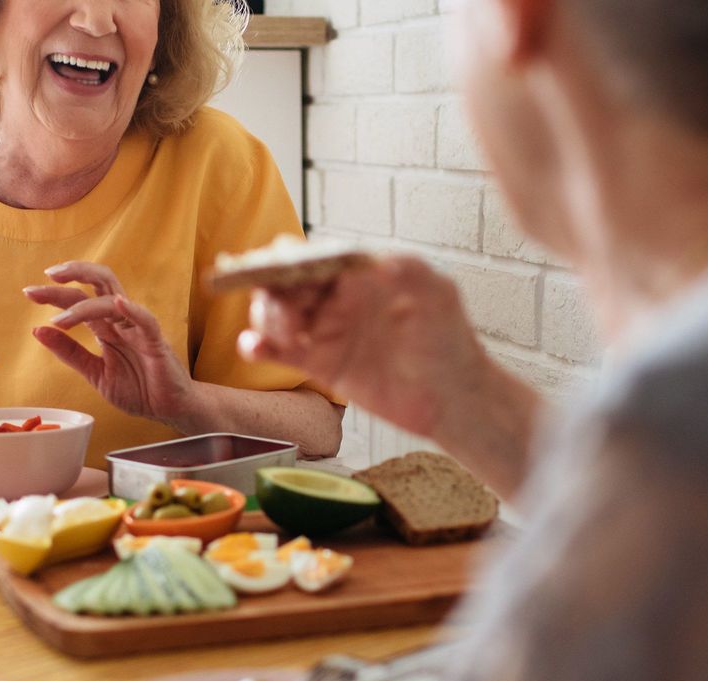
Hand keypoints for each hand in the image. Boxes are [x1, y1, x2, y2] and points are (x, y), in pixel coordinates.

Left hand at [26, 261, 197, 426]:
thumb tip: (37, 330)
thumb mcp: (94, 372)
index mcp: (106, 327)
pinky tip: (117, 304)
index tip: (29, 292)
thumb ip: (69, 352)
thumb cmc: (138, 389)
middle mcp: (120, 321)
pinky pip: (146, 320)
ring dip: (84, 305)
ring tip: (61, 320)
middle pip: (98, 284)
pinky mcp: (156, 342)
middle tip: (46, 278)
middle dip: (72, 275)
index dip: (54, 294)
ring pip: (114, 299)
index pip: (78, 299)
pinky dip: (133, 310)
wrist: (169, 409)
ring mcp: (139, 328)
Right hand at [238, 255, 493, 442]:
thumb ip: (409, 271)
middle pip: (283, 281)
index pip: (311, 255)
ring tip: (286, 336)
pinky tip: (253, 348)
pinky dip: (257, 346)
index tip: (279, 272)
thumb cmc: (450, 340)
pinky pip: (279, 352)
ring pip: (274, 313)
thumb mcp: (437, 296)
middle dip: (272, 289)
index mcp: (357, 273)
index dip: (288, 260)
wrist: (454, 398)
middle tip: (288, 314)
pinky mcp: (320, 365)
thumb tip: (375, 260)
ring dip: (266, 317)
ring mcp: (326, 330)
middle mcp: (336, 297)